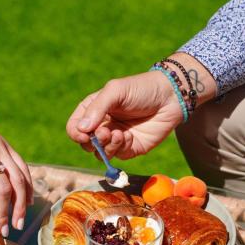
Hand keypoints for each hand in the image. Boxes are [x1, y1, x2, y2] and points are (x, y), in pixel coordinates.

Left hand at [0, 114, 32, 237]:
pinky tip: (29, 200)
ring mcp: (0, 148)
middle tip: (5, 231)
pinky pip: (22, 167)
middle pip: (2, 188)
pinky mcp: (8, 145)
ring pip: (17, 179)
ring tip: (19, 221)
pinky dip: (27, 186)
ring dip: (21, 203)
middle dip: (5, 213)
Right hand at [67, 53, 216, 159]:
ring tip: (119, 133)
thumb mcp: (115, 91)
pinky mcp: (131, 148)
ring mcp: (116, 138)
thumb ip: (97, 108)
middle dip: (93, 142)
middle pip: (85, 144)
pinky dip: (120, 147)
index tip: (85, 133)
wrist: (170, 97)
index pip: (74, 127)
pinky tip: (129, 136)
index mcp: (94, 110)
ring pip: (100, 153)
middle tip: (105, 132)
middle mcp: (102, 126)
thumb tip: (81, 129)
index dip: (76, 133)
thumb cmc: (141, 89)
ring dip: (106, 146)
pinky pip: (118, 156)